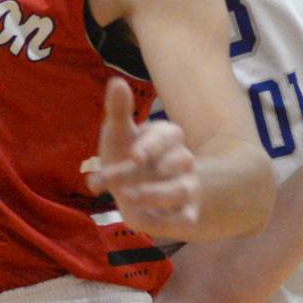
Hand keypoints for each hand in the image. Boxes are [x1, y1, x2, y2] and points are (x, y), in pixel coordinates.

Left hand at [87, 78, 200, 237]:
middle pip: (176, 161)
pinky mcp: (186, 214)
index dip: (152, 145)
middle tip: (115, 179)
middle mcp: (183, 159)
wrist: (134, 190)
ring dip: (154, 194)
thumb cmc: (126, 153)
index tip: (132, 155)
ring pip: (181, 189)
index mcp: (168, 135)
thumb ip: (118, 110)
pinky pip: (185, 219)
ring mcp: (187, 186)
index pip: (169, 134)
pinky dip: (166, 221)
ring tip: (125, 197)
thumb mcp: (119, 133)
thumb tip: (117, 81)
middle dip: (145, 171)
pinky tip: (140, 220)